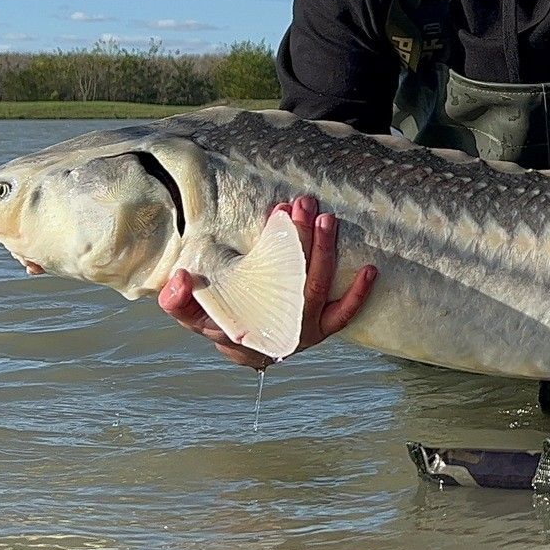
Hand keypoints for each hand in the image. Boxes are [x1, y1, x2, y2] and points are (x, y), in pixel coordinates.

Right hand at [157, 194, 375, 368]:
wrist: (245, 344)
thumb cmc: (219, 319)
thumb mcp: (193, 312)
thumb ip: (179, 301)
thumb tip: (179, 280)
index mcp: (249, 324)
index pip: (263, 286)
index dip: (276, 248)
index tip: (278, 214)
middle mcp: (281, 330)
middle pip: (298, 282)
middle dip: (304, 240)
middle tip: (305, 205)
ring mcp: (306, 332)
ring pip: (320, 289)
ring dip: (325, 251)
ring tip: (324, 217)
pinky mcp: (324, 329)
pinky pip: (345, 314)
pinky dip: (358, 293)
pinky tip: (370, 269)